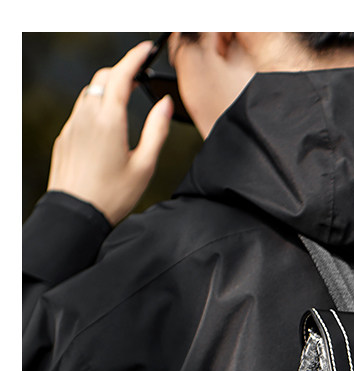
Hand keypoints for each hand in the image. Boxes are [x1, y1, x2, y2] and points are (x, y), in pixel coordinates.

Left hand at [47, 41, 172, 226]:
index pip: (121, 75)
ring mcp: (73, 124)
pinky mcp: (65, 136)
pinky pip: (80, 111)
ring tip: (122, 102)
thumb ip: (156, 131)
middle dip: (121, 72)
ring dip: (106, 90)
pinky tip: (105, 127)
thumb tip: (164, 105)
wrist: (76, 214)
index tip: (145, 50)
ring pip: (89, 93)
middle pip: (103, 78)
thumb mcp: (144, 166)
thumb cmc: (112, 196)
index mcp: (109, 119)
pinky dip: (94, 108)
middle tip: (138, 77)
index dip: (135, 58)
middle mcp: (88, 115)